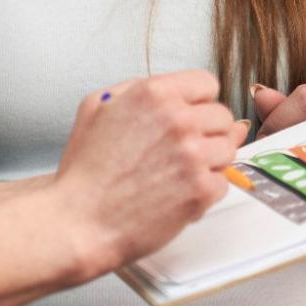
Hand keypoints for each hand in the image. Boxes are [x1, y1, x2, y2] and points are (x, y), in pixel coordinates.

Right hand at [53, 71, 246, 276]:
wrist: (78, 221)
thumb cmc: (84, 172)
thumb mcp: (97, 108)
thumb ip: (137, 89)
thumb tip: (180, 94)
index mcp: (154, 94)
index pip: (206, 84)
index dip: (198, 103)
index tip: (188, 119)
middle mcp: (178, 120)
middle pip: (222, 117)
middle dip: (206, 133)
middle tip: (179, 153)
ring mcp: (193, 155)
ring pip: (228, 149)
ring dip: (209, 162)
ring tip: (176, 175)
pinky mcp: (201, 189)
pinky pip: (223, 183)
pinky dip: (205, 191)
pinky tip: (178, 194)